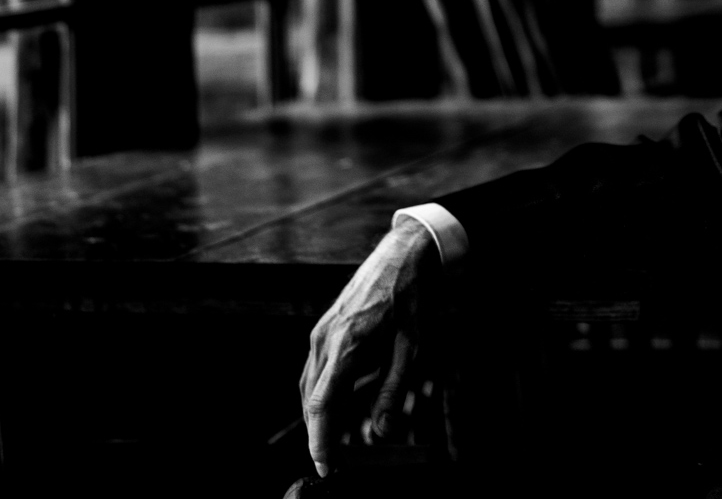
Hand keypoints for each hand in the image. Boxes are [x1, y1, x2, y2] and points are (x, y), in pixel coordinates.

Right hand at [300, 216, 439, 476]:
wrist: (404, 252)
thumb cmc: (412, 297)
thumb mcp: (413, 347)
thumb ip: (394, 390)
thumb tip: (382, 431)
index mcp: (346, 344)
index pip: (322, 405)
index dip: (321, 441)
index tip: (326, 468)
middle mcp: (325, 338)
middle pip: (310, 400)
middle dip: (320, 435)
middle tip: (335, 464)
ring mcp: (321, 330)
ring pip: (307, 386)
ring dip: (317, 416)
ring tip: (334, 443)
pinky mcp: (325, 326)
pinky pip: (313, 369)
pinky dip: (318, 394)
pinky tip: (332, 406)